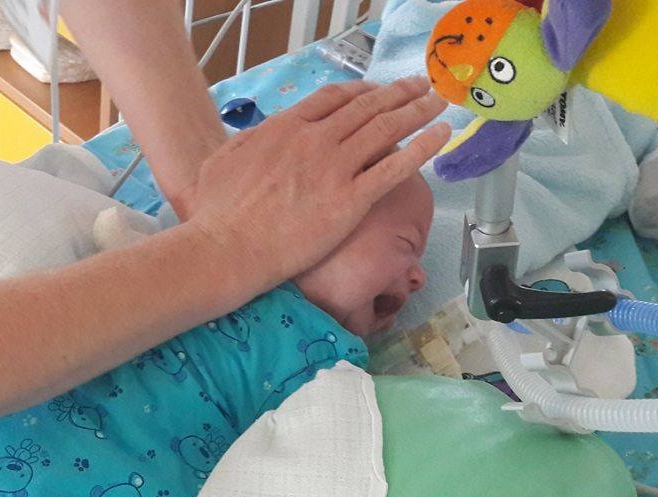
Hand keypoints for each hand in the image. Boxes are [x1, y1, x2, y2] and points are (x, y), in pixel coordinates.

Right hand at [183, 77, 450, 288]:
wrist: (228, 248)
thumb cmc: (217, 215)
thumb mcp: (222, 162)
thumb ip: (247, 144)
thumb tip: (258, 140)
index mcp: (284, 128)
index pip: (332, 99)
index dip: (360, 91)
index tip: (374, 92)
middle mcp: (314, 140)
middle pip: (366, 107)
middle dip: (396, 93)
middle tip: (417, 87)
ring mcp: (334, 168)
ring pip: (386, 129)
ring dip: (417, 111)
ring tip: (436, 103)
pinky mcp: (350, 200)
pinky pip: (395, 167)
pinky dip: (423, 147)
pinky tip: (440, 135)